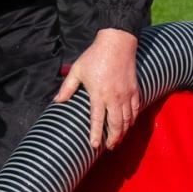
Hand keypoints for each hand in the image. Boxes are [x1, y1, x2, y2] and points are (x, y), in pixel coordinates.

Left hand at [53, 28, 139, 152]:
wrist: (117, 43)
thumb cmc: (95, 56)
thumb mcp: (77, 70)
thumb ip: (67, 88)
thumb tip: (57, 101)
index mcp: (98, 94)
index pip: (96, 119)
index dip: (95, 134)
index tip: (94, 146)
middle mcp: (114, 97)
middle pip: (116, 124)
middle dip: (113, 139)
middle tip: (109, 148)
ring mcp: (126, 94)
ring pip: (127, 120)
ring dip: (123, 132)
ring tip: (118, 141)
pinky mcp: (135, 90)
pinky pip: (135, 110)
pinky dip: (132, 120)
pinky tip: (128, 125)